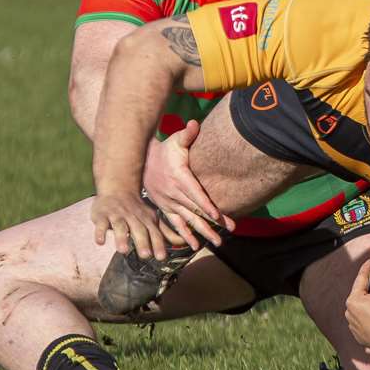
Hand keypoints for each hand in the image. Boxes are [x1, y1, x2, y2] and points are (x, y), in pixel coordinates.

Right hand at [90, 188, 168, 260]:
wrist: (117, 187)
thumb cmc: (137, 208)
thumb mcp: (152, 217)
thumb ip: (165, 231)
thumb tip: (185, 242)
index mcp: (146, 219)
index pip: (154, 233)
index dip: (158, 244)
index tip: (161, 257)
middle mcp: (133, 217)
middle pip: (138, 230)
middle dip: (142, 242)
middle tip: (145, 256)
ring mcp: (117, 215)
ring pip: (120, 227)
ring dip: (121, 238)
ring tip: (123, 250)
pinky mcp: (102, 215)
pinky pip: (100, 224)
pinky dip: (100, 232)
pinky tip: (100, 242)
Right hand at [143, 121, 233, 249]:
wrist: (143, 163)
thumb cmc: (164, 151)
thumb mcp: (174, 140)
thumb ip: (186, 134)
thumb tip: (194, 123)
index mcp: (180, 178)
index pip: (195, 194)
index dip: (206, 205)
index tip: (218, 216)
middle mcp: (174, 194)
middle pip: (195, 211)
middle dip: (211, 223)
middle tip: (226, 233)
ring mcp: (170, 203)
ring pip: (188, 221)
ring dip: (202, 233)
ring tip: (215, 243)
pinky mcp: (166, 209)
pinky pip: (176, 225)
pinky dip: (185, 236)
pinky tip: (194, 246)